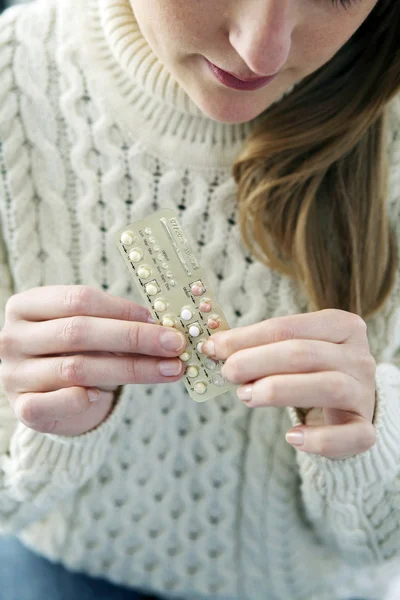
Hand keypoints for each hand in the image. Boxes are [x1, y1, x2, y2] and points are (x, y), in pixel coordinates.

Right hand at [0, 286, 185, 436]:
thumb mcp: (90, 331)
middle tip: (174, 344)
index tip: (160, 320)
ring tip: (168, 370)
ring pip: (76, 368)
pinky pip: (51, 403)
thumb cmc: (75, 354)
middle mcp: (13, 337)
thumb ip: (116, 324)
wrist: (49, 398)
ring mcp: (13, 373)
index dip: (123, 309)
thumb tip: (164, 326)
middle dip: (134, 338)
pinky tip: (102, 395)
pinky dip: (79, 398)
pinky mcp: (21, 407)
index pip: (79, 299)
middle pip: (79, 331)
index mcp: (27, 305)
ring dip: (130, 370)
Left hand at [202, 309, 376, 457]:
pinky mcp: (367, 429)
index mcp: (341, 326)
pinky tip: (292, 438)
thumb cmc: (311, 373)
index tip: (214, 347)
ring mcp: (365, 392)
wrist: (349, 406)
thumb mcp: (290, 352)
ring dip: (280, 390)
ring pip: (328, 386)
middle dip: (258, 361)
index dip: (247, 337)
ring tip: (246, 396)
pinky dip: (320, 439)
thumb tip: (215, 346)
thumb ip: (258, 347)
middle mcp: (358, 356)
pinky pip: (352, 435)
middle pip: (304, 354)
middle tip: (227, 372)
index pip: (288, 327)